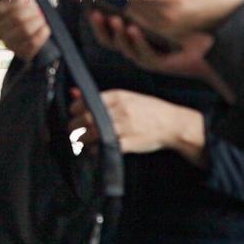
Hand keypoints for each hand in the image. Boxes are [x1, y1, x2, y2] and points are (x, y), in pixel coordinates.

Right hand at [0, 0, 49, 60]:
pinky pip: (33, 43)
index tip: (29, 2)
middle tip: (39, 12)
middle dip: (32, 13)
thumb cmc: (24, 15)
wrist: (30, 34)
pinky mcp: (20, 52)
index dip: (22, 4)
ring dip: (37, 23)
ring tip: (42, 19)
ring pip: (25, 31)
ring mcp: (9, 43)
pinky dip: (42, 34)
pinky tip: (44, 28)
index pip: (8, 8)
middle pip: (18, 19)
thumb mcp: (20, 1)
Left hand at [68, 87, 204, 162]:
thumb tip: (74, 93)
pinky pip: (106, 147)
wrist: (172, 123)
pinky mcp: (129, 143)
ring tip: (79, 142)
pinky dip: (96, 150)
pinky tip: (94, 150)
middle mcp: (120, 110)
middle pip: (87, 119)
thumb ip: (101, 97)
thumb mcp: (127, 98)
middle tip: (71, 131)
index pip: (87, 102)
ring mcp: (125, 127)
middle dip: (74, 126)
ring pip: (94, 133)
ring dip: (82, 139)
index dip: (75, 110)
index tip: (72, 114)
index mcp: (118, 96)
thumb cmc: (149, 109)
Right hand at [86, 11, 232, 100]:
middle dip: (100, 21)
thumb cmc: (215, 0)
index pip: (114, 11)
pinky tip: (134, 29)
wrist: (238, 26)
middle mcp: (142, 32)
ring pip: (122, 45)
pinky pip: (143, 54)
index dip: (101, 6)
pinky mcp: (162, 60)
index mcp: (144, 13)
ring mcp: (150, 48)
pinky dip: (136, 42)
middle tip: (94, 9)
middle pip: (110, 30)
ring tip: (113, 18)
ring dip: (114, 33)